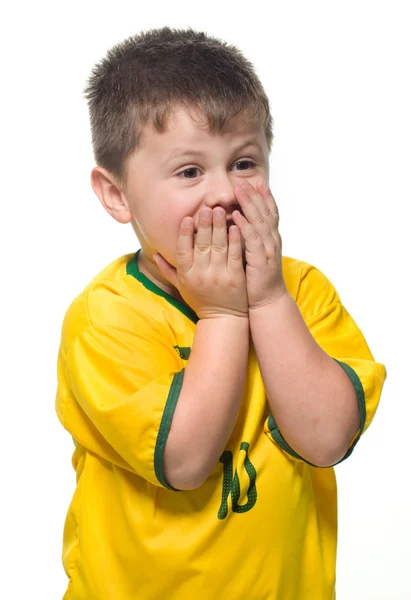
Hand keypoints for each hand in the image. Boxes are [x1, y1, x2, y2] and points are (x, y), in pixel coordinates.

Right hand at [153, 207, 248, 319]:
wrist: (223, 319)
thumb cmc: (200, 301)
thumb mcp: (181, 287)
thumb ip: (167, 270)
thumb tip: (153, 253)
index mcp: (186, 275)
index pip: (183, 250)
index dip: (184, 234)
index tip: (186, 218)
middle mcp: (201, 274)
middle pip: (201, 245)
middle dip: (204, 225)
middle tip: (206, 208)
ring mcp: (219, 276)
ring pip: (218, 247)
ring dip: (219, 227)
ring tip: (221, 210)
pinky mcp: (236, 278)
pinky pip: (234, 255)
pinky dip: (235, 240)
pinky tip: (236, 227)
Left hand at [232, 179, 286, 308]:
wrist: (267, 301)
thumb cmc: (257, 279)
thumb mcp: (254, 254)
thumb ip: (248, 238)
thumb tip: (235, 223)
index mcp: (271, 238)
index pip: (269, 211)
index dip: (263, 195)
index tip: (255, 181)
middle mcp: (272, 240)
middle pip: (265, 211)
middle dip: (254, 194)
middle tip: (243, 179)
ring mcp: (268, 248)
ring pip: (259, 220)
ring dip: (249, 203)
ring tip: (239, 190)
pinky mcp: (260, 259)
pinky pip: (252, 238)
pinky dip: (244, 225)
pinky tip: (236, 215)